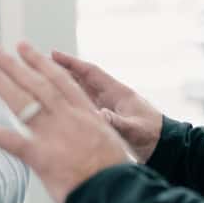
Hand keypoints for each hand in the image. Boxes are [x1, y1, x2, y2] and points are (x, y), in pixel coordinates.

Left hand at [0, 42, 130, 202]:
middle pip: (35, 83)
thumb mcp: (111, 145)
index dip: (40, 62)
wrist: (118, 195)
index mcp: (87, 114)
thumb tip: (82, 135)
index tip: (25, 47)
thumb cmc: (117, 177)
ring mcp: (54, 135)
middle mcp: (69, 118)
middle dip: (12, 63)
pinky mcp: (40, 157)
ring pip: (21, 100)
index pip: (60, 81)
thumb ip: (92, 134)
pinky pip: (8, 139)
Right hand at [50, 49, 163, 163]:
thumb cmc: (154, 136)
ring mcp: (107, 107)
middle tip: (38, 64)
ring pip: (80, 92)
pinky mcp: (106, 119)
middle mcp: (110, 97)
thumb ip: (117, 121)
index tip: (53, 54)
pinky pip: (83, 107)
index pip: (90, 72)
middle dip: (61, 71)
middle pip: (80, 79)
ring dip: (63, 86)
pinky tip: (56, 106)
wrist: (165, 148)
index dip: (71, 63)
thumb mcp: (135, 129)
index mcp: (117, 92)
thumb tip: (99, 114)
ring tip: (41, 81)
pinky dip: (70, 103)